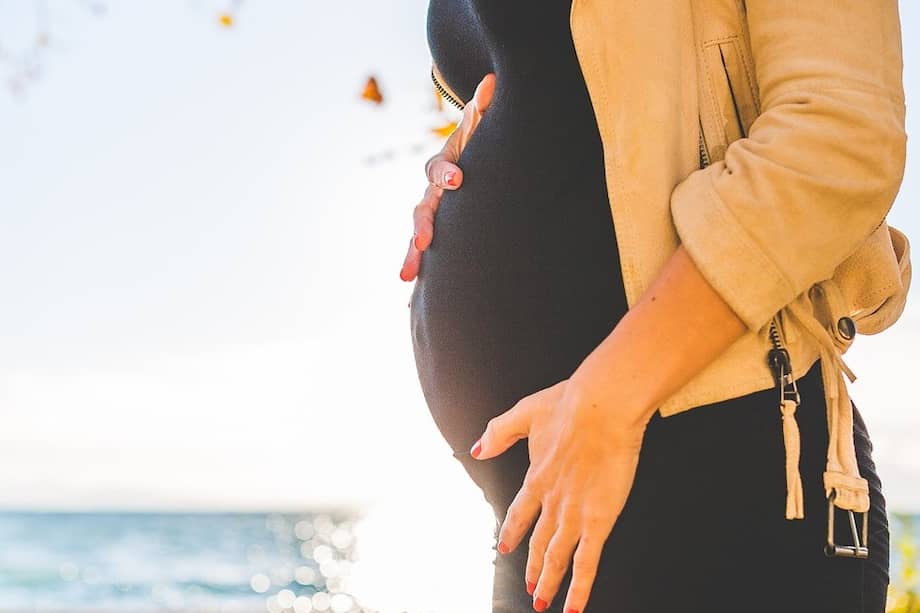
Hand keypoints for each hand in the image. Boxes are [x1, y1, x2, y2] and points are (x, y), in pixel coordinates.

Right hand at [399, 72, 496, 281]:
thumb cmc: (479, 149)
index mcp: (444, 167)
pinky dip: (421, 279)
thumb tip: (492, 81)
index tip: (459, 180)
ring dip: (412, 257)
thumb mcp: (481, 130)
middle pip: (422, 209)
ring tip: (406, 279)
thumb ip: (484, 111)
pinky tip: (411, 306)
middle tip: (423, 243)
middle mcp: (432, 194)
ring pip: (417, 238)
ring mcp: (430, 217)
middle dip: (421, 227)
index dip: (448, 173)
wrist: (467, 166)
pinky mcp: (436, 238)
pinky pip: (426, 259)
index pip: (440, 168)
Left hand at [469, 374, 647, 612]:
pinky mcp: (599, 519)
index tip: (505, 546)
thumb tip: (477, 448)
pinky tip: (574, 605)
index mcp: (536, 476)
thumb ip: (499, 432)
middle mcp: (552, 500)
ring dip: (548, 582)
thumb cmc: (571, 404)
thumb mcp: (526, 412)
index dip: (513, 532)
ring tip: (543, 601)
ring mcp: (574, 513)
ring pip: (558, 558)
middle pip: (539, 542)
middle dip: (532, 566)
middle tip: (528, 586)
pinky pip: (587, 561)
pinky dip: (580, 587)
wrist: (601, 407)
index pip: (520, 513)